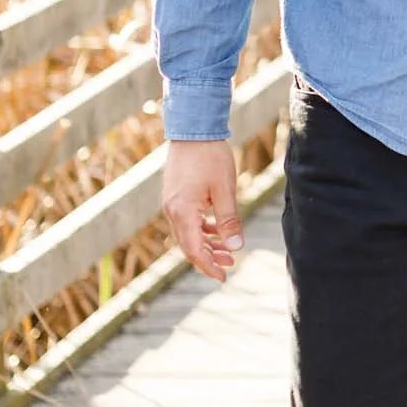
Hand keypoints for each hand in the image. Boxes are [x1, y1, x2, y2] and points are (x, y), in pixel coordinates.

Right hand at [163, 138, 244, 281]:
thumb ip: (229, 220)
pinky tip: (217, 229)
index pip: (194, 250)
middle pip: (188, 245)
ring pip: (188, 233)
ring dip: (207, 243)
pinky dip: (202, 228)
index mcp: (182, 212)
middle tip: (230, 266)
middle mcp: (172, 211)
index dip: (209, 266)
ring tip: (228, 250)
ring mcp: (171, 203)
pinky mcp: (175, 195)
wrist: (192, 128)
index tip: (223, 277)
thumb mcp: (224, 190)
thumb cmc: (210, 157)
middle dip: (209, 257)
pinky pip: (187, 220)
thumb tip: (235, 247)